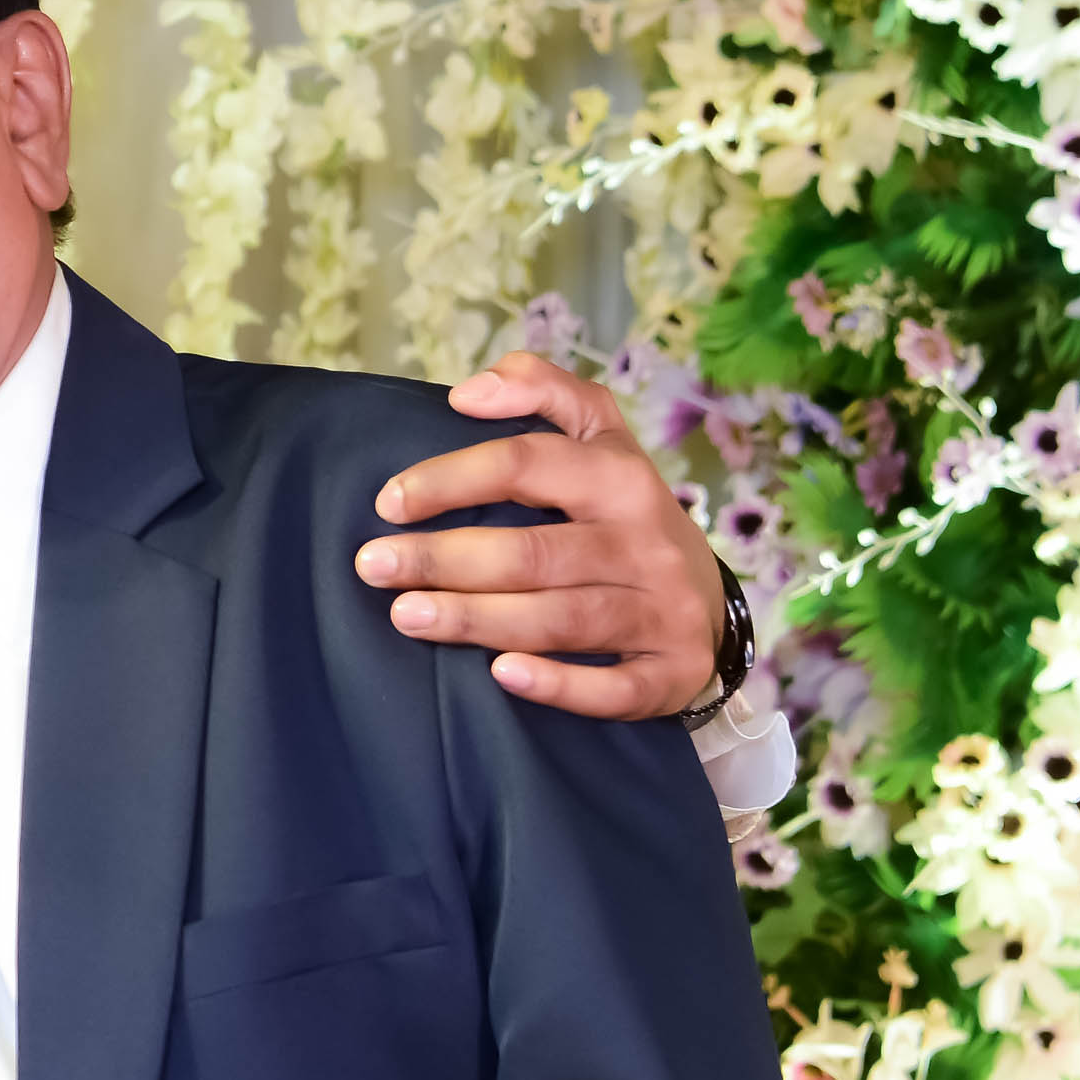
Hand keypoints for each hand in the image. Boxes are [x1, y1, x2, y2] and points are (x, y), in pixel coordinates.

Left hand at [354, 350, 732, 720]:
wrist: (706, 608)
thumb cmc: (622, 516)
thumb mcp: (599, 438)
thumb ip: (542, 391)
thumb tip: (467, 393)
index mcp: (621, 477)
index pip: (526, 464)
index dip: (451, 479)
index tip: (388, 502)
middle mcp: (646, 543)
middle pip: (533, 552)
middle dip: (444, 559)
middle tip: (373, 567)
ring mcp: (663, 611)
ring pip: (562, 618)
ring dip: (477, 619)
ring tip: (406, 616)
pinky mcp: (671, 674)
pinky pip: (614, 688)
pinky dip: (559, 685)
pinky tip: (501, 675)